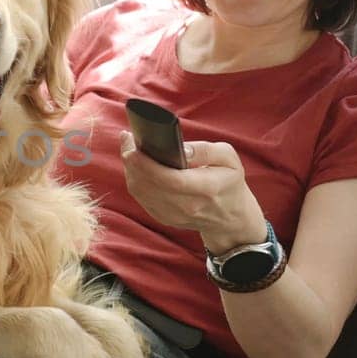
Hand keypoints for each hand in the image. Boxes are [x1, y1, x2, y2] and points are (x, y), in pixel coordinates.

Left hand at [119, 130, 266, 250]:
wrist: (229, 217)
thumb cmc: (228, 181)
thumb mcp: (228, 159)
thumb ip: (206, 151)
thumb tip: (180, 149)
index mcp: (207, 189)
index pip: (170, 179)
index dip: (147, 164)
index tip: (134, 148)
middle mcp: (188, 206)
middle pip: (149, 185)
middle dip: (133, 161)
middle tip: (127, 139)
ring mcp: (174, 215)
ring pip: (141, 192)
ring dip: (131, 169)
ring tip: (129, 148)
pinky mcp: (164, 218)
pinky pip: (141, 198)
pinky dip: (135, 180)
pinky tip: (135, 165)